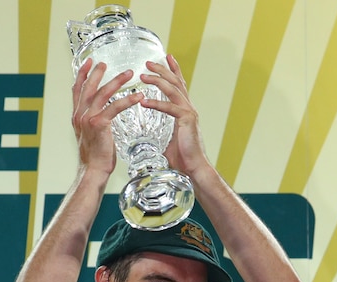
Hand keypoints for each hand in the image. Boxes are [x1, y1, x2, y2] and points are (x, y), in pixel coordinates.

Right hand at [71, 59, 142, 176]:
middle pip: (88, 88)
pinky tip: (138, 95)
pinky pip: (115, 107)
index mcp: (77, 116)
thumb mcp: (91, 134)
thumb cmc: (95, 156)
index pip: (77, 90)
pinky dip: (127, 100)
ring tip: (129, 73)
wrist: (93, 170)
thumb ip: (93, 121)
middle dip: (97, 73)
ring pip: (102, 93)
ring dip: (117, 81)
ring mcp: (88, 119)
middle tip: (105, 62)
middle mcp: (80, 115)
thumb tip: (100, 115)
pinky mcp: (99, 124)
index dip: (82, 75)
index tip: (88, 63)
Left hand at [139, 55, 209, 178]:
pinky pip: (170, 108)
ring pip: (173, 90)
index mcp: (184, 110)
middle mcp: (188, 108)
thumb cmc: (181, 157)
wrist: (193, 169)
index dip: (173, 70)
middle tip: (148, 61)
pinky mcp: (187, 120)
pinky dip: (156, 103)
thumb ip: (160, 131)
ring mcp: (189, 113)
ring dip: (158, 80)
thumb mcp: (167, 139)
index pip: (178, 85)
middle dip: (162, 70)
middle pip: (176, 82)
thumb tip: (147, 134)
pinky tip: (144, 101)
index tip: (166, 57)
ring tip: (143, 74)